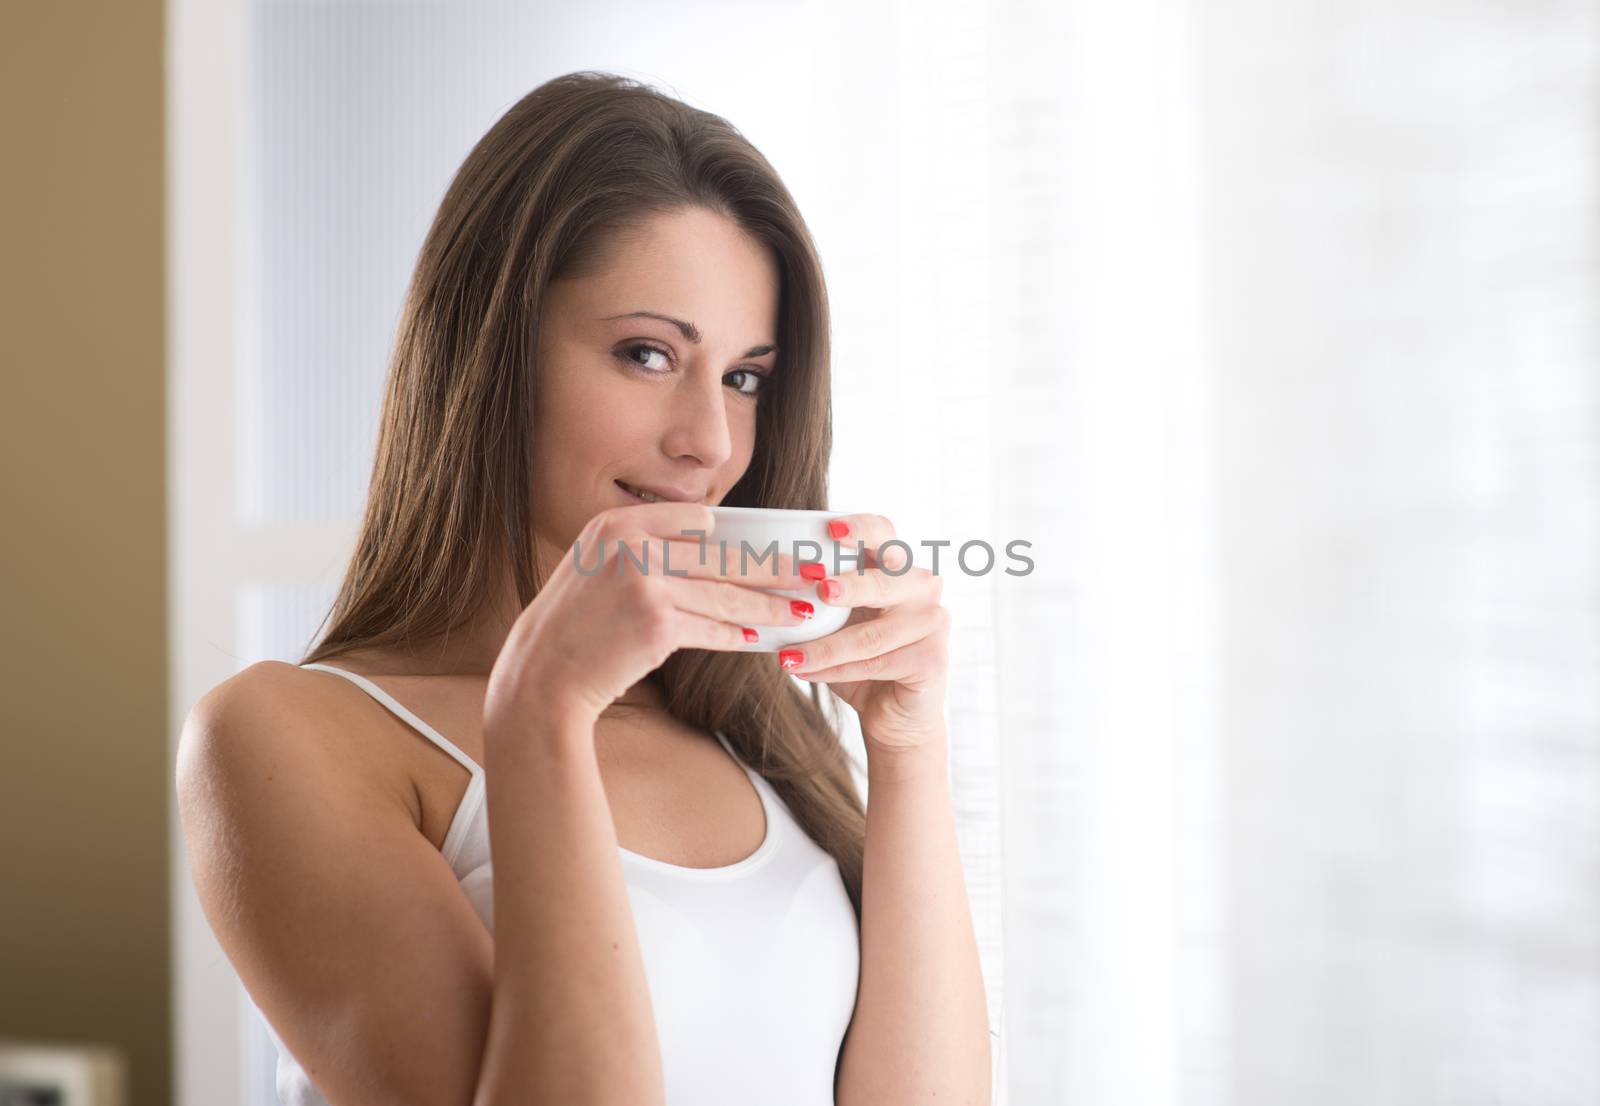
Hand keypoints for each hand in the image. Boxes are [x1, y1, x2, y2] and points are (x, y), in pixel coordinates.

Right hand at [484, 501, 813, 739]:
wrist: (543, 676)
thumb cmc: (575, 626)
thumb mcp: (596, 568)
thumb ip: (643, 550)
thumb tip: (711, 548)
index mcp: (617, 525)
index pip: (696, 519)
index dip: (734, 537)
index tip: (769, 547)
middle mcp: (631, 547)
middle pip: (723, 557)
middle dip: (775, 568)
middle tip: (813, 573)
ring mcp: (644, 585)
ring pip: (725, 596)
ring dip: (770, 607)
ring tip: (802, 610)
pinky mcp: (657, 625)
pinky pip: (713, 629)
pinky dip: (739, 636)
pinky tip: (762, 640)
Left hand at [779, 513, 950, 756]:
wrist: (891, 712)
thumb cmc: (859, 658)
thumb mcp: (837, 622)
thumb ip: (818, 598)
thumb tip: (766, 580)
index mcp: (898, 567)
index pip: (886, 534)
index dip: (861, 528)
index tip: (831, 528)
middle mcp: (923, 589)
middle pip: (887, 580)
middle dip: (851, 584)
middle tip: (819, 587)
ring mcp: (934, 623)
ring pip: (873, 634)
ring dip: (825, 647)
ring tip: (787, 656)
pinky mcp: (933, 660)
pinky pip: (877, 663)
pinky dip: (836, 670)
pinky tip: (805, 673)